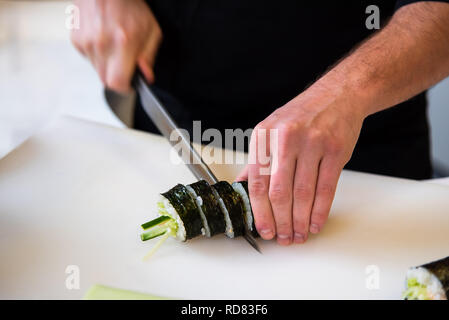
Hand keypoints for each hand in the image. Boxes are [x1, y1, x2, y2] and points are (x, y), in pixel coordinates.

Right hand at [71, 0, 161, 92]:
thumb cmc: (130, 5)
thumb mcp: (151, 30)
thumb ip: (149, 56)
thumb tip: (146, 76)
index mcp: (122, 43)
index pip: (116, 83)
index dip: (125, 88)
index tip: (130, 85)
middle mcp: (101, 44)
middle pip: (106, 81)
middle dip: (117, 77)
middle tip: (125, 63)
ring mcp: (86, 42)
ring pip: (97, 70)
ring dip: (107, 65)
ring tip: (114, 46)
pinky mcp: (76, 40)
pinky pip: (88, 58)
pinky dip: (97, 54)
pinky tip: (104, 40)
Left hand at [237, 81, 364, 244]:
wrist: (337, 95)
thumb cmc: (301, 115)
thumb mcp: (270, 130)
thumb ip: (257, 159)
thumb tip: (242, 187)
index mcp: (264, 135)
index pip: (257, 182)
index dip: (260, 212)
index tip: (264, 229)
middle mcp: (286, 139)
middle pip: (279, 192)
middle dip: (280, 221)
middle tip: (282, 237)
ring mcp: (313, 144)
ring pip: (303, 194)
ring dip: (299, 221)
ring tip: (298, 235)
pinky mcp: (335, 150)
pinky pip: (326, 189)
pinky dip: (320, 211)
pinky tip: (314, 223)